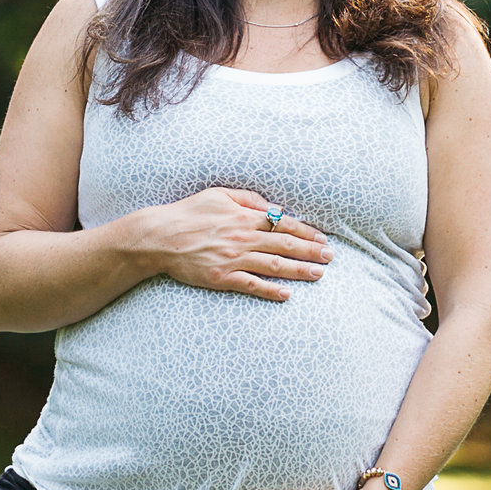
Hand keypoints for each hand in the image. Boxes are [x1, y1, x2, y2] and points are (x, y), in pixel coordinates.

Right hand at [133, 187, 332, 301]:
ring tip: (318, 274)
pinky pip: (251, 285)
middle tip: (330, 257)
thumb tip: (272, 207)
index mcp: (243, 218)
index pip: (283, 224)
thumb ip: (247, 199)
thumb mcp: (218, 195)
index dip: (306, 232)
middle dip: (311, 252)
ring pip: (274, 265)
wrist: (159, 237)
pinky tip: (287, 294)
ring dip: (299, 271)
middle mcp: (243, 238)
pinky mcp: (222, 277)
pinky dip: (271, 290)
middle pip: (285, 245)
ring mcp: (233, 259)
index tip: (322, 239)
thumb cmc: (187, 213)